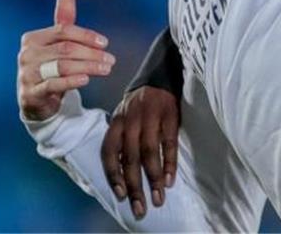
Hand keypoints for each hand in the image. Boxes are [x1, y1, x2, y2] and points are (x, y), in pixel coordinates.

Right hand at [17, 0, 114, 121]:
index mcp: (33, 38)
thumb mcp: (56, 43)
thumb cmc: (49, 66)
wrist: (36, 99)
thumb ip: (63, 19)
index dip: (86, 35)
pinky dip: (71, 81)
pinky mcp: (31, 93)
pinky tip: (86, 79)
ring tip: (105, 69)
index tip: (105, 43)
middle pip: (65, 49)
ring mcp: (27, 74)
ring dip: (88, 67)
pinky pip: (53, 84)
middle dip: (91, 53)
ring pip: (62, 66)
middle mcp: (27, 54)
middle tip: (110, 60)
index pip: (63, 30)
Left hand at [100, 86, 180, 219]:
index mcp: (117, 121)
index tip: (120, 194)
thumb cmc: (140, 103)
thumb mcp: (125, 116)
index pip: (110, 151)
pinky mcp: (170, 115)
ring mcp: (151, 117)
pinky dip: (170, 163)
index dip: (114, 175)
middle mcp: (131, 119)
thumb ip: (121, 140)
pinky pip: (169, 142)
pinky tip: (170, 179)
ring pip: (149, 152)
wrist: (161, 72)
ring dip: (154, 178)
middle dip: (134, 186)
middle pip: (130, 157)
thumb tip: (120, 173)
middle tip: (139, 208)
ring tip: (158, 198)